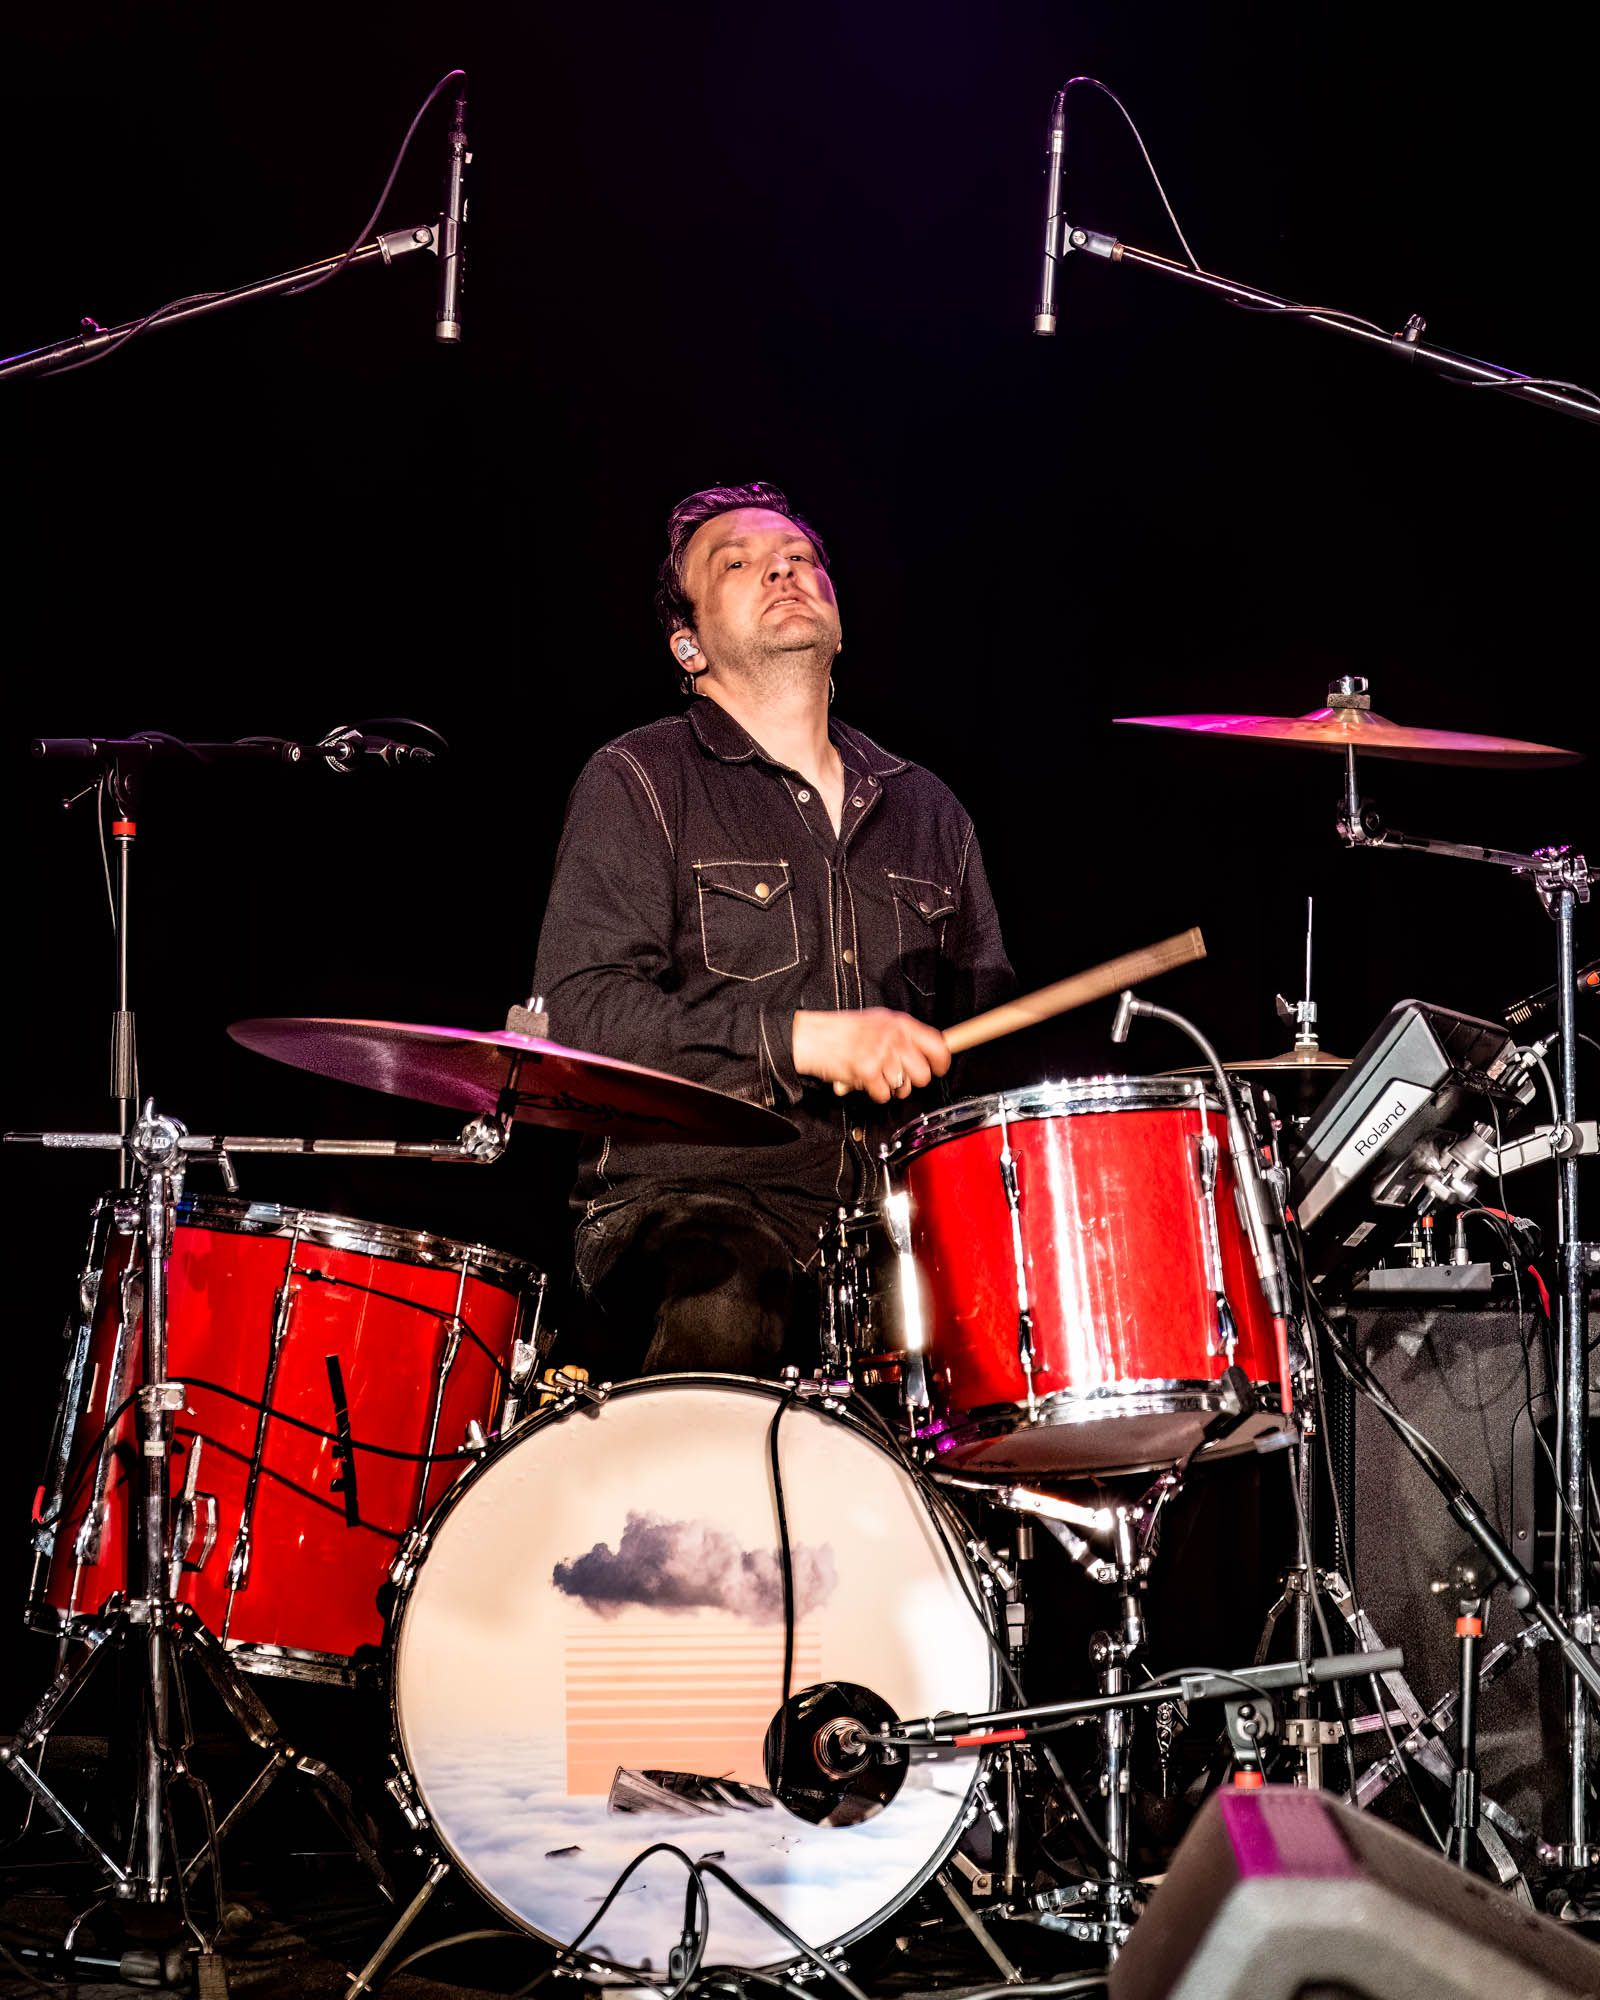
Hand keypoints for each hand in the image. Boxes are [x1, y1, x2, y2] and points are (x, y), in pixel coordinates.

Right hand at [791, 1007, 950, 1103]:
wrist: (813, 1038)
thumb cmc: (843, 1031)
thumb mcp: (879, 1021)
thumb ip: (904, 1035)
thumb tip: (928, 1050)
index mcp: (900, 1024)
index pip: (938, 1046)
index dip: (941, 1063)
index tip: (937, 1069)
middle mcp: (894, 1038)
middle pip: (922, 1074)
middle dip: (911, 1081)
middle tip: (897, 1075)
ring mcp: (881, 1056)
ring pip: (904, 1088)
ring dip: (891, 1087)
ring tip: (877, 1075)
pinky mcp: (868, 1073)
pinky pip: (884, 1095)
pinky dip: (875, 1093)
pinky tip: (866, 1080)